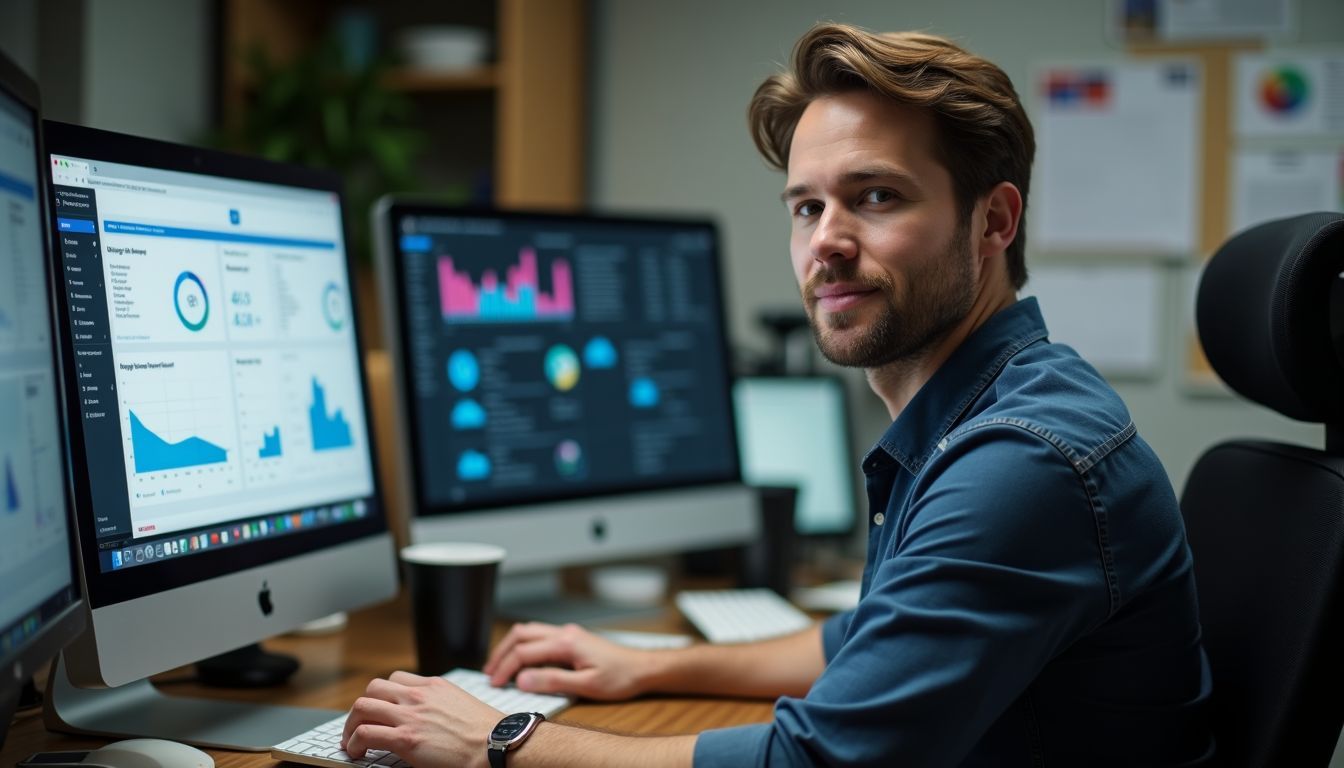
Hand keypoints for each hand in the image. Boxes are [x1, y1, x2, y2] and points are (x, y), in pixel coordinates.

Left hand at [342, 670, 500, 767]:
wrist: (496, 745)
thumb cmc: (486, 732)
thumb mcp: (461, 703)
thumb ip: (440, 704)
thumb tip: (428, 717)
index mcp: (434, 686)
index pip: (395, 679)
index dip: (382, 697)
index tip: (380, 711)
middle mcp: (419, 695)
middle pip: (373, 689)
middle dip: (362, 708)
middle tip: (360, 725)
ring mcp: (410, 715)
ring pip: (362, 707)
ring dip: (351, 725)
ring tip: (352, 741)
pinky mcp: (405, 739)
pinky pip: (365, 734)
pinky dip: (354, 743)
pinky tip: (357, 753)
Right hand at [484, 622, 650, 699]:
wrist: (642, 668)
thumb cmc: (620, 677)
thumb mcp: (586, 685)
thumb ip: (553, 681)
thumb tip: (523, 679)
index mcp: (566, 643)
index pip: (524, 652)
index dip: (505, 668)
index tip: (495, 683)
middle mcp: (565, 633)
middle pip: (521, 635)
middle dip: (502, 652)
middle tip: (490, 672)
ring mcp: (568, 633)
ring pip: (529, 631)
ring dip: (512, 646)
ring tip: (500, 665)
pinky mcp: (572, 638)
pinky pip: (540, 636)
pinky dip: (524, 645)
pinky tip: (523, 659)